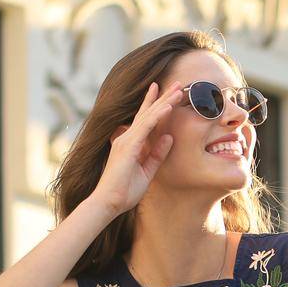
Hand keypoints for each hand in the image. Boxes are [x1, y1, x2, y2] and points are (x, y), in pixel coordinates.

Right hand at [91, 81, 182, 216]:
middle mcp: (127, 137)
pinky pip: (146, 126)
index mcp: (131, 143)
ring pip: (149, 115)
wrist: (109, 203)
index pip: (146, 119)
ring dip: (165, 101)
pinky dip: (158, 115)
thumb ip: (157, 153)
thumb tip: (169, 137)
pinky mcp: (128, 146)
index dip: (157, 104)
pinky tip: (168, 106)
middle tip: (178, 83)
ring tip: (179, 89)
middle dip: (164, 97)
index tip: (167, 92)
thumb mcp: (147, 170)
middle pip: (148, 112)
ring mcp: (126, 140)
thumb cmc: (125, 190)